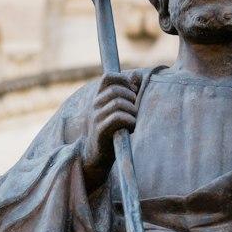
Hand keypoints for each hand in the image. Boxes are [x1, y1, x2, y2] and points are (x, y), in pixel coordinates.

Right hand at [82, 72, 140, 187]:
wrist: (97, 156)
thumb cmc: (111, 131)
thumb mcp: (117, 110)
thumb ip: (127, 92)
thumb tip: (136, 75)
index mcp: (98, 98)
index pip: (108, 77)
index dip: (123, 79)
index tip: (132, 90)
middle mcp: (95, 105)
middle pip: (116, 90)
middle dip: (131, 97)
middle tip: (134, 109)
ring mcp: (96, 117)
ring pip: (119, 104)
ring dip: (132, 111)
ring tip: (133, 120)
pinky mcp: (100, 130)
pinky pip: (118, 118)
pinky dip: (130, 121)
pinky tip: (131, 128)